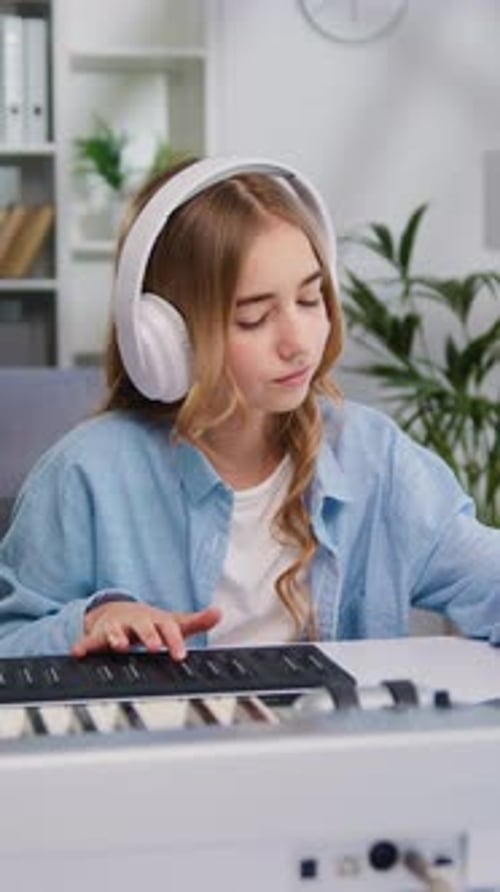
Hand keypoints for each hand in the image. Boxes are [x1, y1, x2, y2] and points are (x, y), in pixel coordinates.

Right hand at [72, 602, 221, 660]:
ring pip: (116, 631)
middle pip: (144, 627)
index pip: (169, 629)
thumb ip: (197, 621)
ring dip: (117, 637)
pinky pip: (91, 641)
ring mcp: (118, 626)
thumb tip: (220, 612)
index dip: (174, 641)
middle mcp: (138, 621)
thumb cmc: (153, 622)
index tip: (180, 656)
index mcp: (157, 620)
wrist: (122, 612)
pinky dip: (84, 645)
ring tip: (119, 645)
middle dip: (149, 636)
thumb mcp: (175, 622)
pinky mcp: (100, 635)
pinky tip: (77, 652)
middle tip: (155, 648)